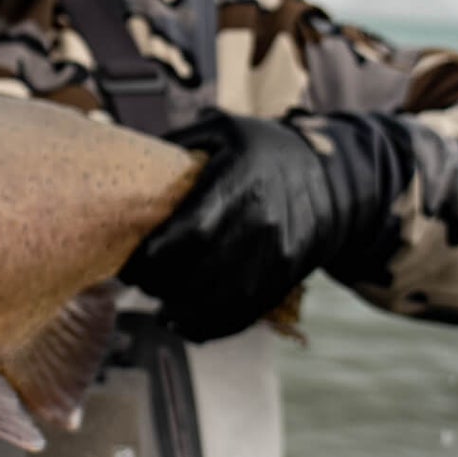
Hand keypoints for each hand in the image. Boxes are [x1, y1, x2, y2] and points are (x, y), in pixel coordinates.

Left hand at [120, 110, 404, 341]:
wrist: (334, 178)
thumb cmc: (264, 149)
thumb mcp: (223, 130)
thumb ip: (175, 144)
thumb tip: (123, 161)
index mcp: (239, 182)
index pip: (192, 230)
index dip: (154, 255)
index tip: (129, 263)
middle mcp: (261, 222)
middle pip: (204, 271)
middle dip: (162, 285)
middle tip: (137, 282)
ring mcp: (278, 254)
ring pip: (224, 299)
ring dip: (184, 313)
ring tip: (158, 310)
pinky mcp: (287, 276)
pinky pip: (247, 311)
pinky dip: (212, 326)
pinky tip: (184, 326)